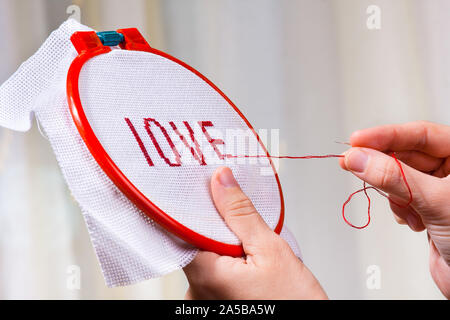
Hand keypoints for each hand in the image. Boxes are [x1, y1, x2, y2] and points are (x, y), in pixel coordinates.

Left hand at [183, 167, 326, 299]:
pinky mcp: (213, 302)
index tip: (207, 189)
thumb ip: (242, 214)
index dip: (195, 207)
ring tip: (250, 247)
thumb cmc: (292, 303)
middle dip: (217, 227)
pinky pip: (212, 271)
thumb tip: (222, 182)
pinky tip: (247, 261)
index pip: (181, 230)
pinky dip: (227, 260)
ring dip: (224, 245)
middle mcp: (197, 292)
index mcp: (205, 277)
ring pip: (206, 256)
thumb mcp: (271, 250)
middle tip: (240, 221)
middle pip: (195, 242)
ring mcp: (204, 300)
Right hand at [340, 121, 449, 297]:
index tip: (358, 141)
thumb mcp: (435, 201)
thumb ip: (394, 177)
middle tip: (353, 162)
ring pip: (399, 177)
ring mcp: (438, 190)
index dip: (387, 135)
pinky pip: (400, 198)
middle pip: (406, 155)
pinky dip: (399, 208)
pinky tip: (412, 220)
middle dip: (382, 164)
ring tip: (404, 207)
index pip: (421, 135)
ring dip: (394, 192)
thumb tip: (360, 159)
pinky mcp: (427, 209)